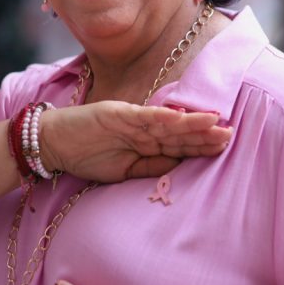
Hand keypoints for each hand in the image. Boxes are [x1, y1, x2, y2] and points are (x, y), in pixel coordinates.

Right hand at [41, 103, 230, 181]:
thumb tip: (179, 168)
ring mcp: (131, 118)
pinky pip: (142, 115)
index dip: (202, 146)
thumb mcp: (124, 171)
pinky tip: (178, 117)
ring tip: (213, 122)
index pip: (180, 145)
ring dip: (190, 122)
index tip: (225, 147)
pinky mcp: (115, 112)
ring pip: (167, 121)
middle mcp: (143, 128)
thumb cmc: (87, 157)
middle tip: (230, 133)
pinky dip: (159, 116)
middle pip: (180, 132)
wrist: (53, 144)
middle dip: (204, 133)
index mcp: (147, 142)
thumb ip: (151, 168)